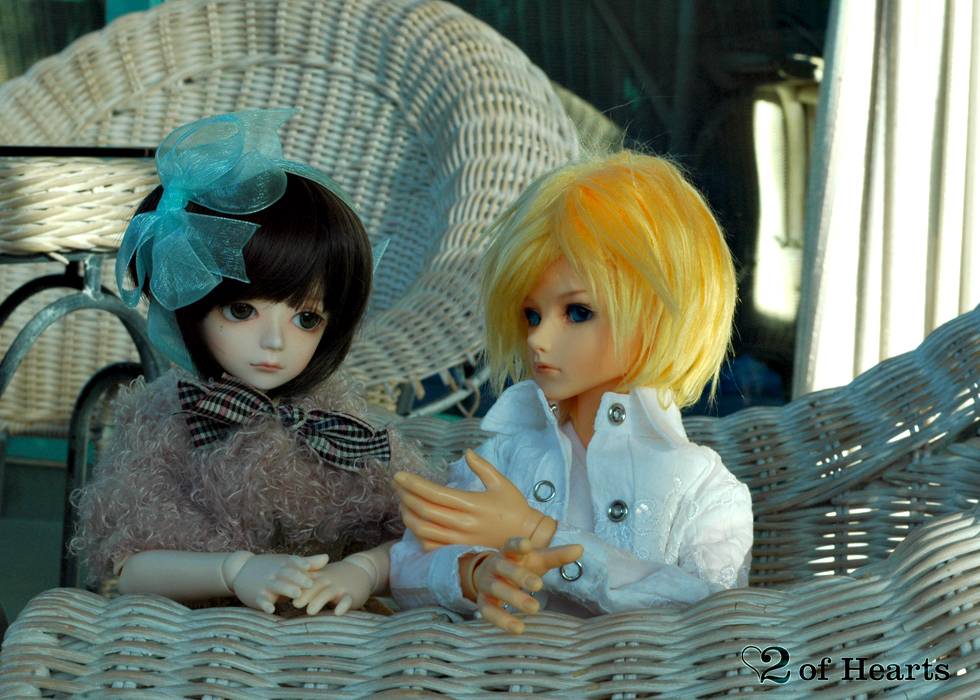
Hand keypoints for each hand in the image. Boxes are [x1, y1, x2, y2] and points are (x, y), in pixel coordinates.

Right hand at [231, 553, 329, 613]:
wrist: (240, 570)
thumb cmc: (272, 568)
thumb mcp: (288, 563)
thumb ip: (309, 562)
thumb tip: (327, 557)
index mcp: (284, 564)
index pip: (293, 562)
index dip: (300, 563)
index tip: (308, 566)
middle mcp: (275, 573)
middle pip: (287, 574)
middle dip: (298, 578)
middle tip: (309, 584)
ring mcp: (265, 584)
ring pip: (276, 586)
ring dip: (286, 589)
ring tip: (297, 594)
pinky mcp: (256, 596)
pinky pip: (260, 600)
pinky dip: (265, 604)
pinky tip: (271, 609)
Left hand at [291, 561, 372, 615]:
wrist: (361, 571)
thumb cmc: (335, 578)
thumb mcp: (320, 576)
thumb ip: (304, 584)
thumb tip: (281, 593)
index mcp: (318, 575)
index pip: (305, 578)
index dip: (295, 584)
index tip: (284, 592)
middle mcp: (328, 580)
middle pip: (315, 586)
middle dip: (305, 594)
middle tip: (294, 604)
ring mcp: (340, 587)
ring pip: (328, 593)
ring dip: (319, 601)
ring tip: (310, 611)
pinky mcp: (351, 595)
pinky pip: (347, 600)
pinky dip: (343, 606)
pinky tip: (337, 613)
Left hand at [393, 449, 553, 551]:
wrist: (527, 537)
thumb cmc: (514, 508)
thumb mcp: (501, 483)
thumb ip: (482, 467)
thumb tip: (467, 452)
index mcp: (472, 504)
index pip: (435, 493)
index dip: (414, 484)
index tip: (399, 475)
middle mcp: (464, 523)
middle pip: (425, 510)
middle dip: (405, 495)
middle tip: (397, 484)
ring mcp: (460, 540)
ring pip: (423, 530)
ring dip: (407, 515)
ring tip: (402, 502)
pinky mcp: (459, 550)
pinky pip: (431, 546)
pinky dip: (418, 534)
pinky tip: (414, 522)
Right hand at [470, 537, 583, 634]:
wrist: (489, 575)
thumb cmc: (520, 566)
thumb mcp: (538, 560)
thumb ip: (557, 556)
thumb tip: (580, 548)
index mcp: (509, 552)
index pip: (511, 545)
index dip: (518, 544)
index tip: (527, 545)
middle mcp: (495, 565)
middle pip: (504, 568)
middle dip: (520, 576)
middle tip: (538, 585)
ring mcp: (487, 583)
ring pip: (496, 589)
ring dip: (514, 598)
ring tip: (534, 609)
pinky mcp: (483, 601)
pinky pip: (488, 610)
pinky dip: (501, 620)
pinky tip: (518, 628)